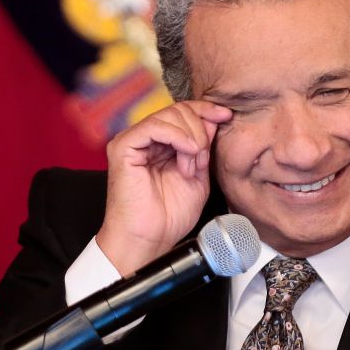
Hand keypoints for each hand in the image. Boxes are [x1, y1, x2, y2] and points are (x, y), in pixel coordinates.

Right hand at [96, 101, 231, 275]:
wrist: (151, 239)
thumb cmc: (169, 216)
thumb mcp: (199, 175)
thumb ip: (204, 147)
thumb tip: (214, 119)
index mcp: (162, 144)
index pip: (183, 113)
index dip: (205, 110)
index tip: (226, 116)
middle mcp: (146, 139)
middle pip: (177, 110)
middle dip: (200, 130)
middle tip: (203, 158)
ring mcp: (133, 141)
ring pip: (168, 115)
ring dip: (190, 138)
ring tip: (192, 165)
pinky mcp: (123, 147)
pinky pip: (154, 126)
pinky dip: (177, 136)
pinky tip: (187, 152)